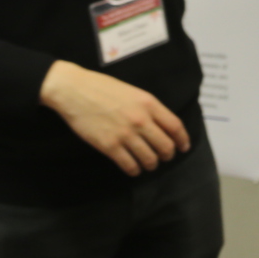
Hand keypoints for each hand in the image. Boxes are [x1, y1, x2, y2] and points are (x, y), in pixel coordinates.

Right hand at [39, 60, 190, 175]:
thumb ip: (148, 107)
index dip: (182, 140)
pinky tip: (133, 168)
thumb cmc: (102, 87)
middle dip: (167, 155)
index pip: (175, 127)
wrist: (74, 90)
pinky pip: (129, 165)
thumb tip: (160, 125)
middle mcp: (141, 120)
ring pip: (149, 159)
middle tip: (163, 157)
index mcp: (148, 103)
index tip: (183, 147)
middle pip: (165, 146)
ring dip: (151, 164)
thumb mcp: (132, 91)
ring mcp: (125, 134)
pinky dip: (134, 170)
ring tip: (147, 163)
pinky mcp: (109, 146)